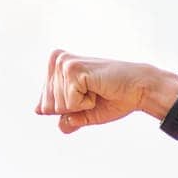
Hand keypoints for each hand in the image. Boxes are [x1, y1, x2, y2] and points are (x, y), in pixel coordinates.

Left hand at [34, 50, 177, 134]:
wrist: (139, 90)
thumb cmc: (114, 99)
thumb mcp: (82, 113)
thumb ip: (61, 115)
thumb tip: (39, 111)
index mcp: (55, 68)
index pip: (42, 106)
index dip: (66, 112)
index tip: (86, 98)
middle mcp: (57, 61)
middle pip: (47, 107)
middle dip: (71, 109)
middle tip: (92, 94)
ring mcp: (64, 63)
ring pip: (57, 106)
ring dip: (80, 105)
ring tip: (96, 90)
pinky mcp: (73, 69)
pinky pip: (69, 103)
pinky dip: (85, 103)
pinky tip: (97, 88)